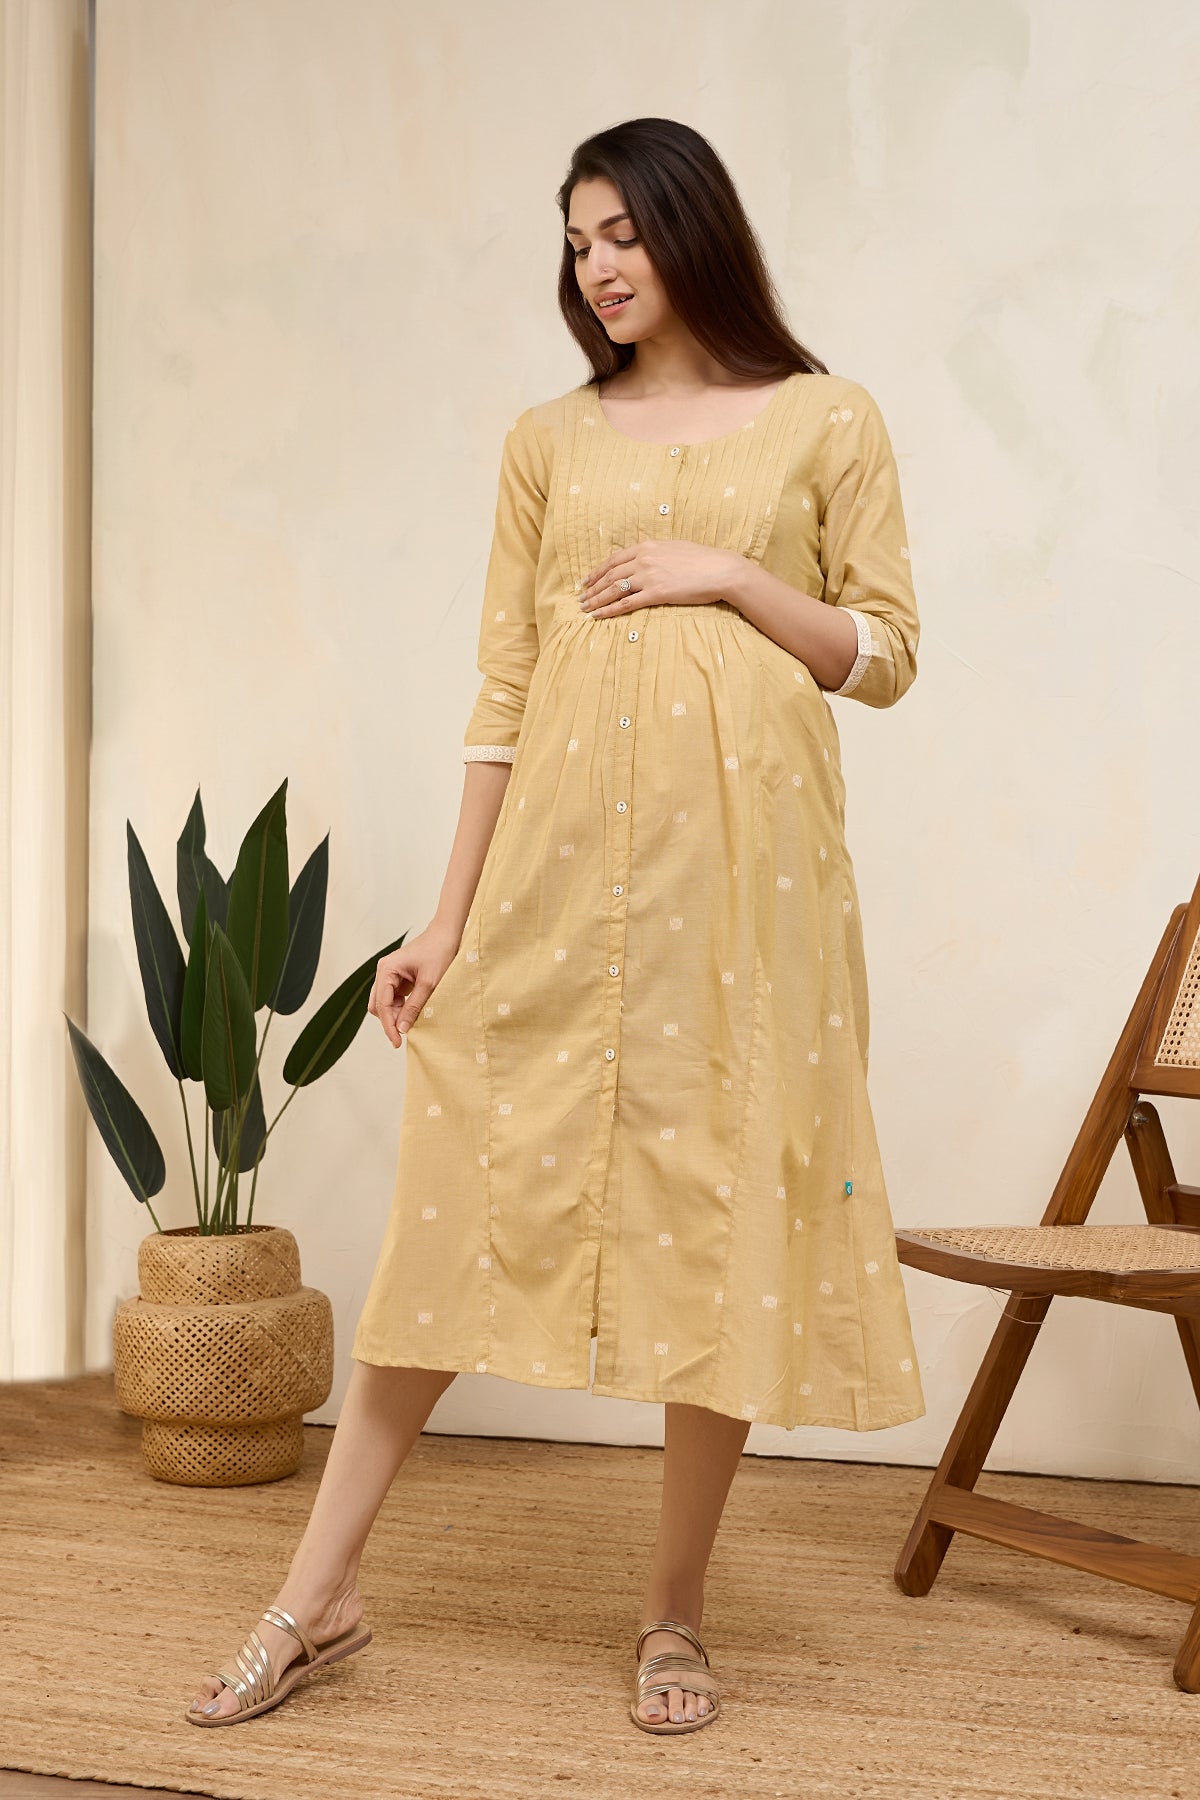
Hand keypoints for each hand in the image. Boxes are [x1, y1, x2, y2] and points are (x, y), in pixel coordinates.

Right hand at [368, 921, 460, 1047]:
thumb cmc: (439, 952)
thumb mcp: (429, 983)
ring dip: (396, 1014)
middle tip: (404, 1036)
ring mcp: (390, 974)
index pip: (382, 1004)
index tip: (397, 1042)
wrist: (447, 934)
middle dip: (389, 1020)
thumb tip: (402, 1028)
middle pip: (378, 1005)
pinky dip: (401, 1008)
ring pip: (385, 1003)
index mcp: (386, 969)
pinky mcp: (398, 977)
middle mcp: (383, 971)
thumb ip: (414, 1006)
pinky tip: (413, 1013)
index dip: (388, 1025)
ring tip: (413, 1022)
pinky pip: (394, 998)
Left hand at [579, 539, 742, 616]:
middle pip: (609, 575)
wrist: (720, 569)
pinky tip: (599, 616)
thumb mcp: (674, 548)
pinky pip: (626, 603)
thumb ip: (656, 553)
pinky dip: (609, 611)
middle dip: (592, 587)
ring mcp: (649, 576)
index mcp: (647, 547)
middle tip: (581, 598)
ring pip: (613, 590)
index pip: (614, 560)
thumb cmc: (702, 560)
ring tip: (585, 609)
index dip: (597, 571)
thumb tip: (645, 559)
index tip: (587, 580)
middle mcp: (643, 560)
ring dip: (596, 600)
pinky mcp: (656, 593)